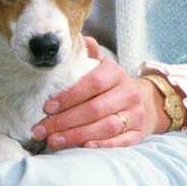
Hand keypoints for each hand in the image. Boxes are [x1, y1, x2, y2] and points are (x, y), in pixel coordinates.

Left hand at [29, 38, 157, 148]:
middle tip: (40, 129)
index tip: (46, 107)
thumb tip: (81, 38)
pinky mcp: (139, 135)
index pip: (92, 84)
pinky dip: (101, 146)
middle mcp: (128, 94)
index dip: (68, 96)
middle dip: (64, 121)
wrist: (146, 103)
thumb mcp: (102, 66)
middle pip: (95, 109)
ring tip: (52, 140)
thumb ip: (90, 55)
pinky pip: (120, 142)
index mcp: (116, 74)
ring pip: (105, 127)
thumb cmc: (112, 85)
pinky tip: (81, 147)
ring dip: (76, 136)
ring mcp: (135, 115)